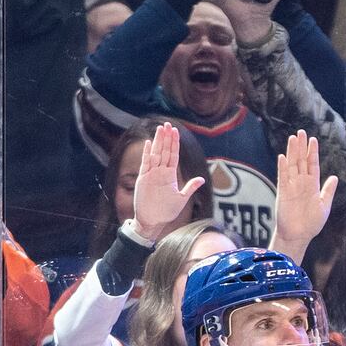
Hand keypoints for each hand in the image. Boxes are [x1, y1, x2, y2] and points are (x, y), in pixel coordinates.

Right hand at [132, 123, 206, 243]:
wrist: (153, 221)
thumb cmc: (166, 212)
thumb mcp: (182, 199)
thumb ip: (190, 187)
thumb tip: (202, 179)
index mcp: (170, 175)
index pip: (173, 155)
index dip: (174, 143)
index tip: (176, 131)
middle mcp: (160, 172)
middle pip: (164, 151)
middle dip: (166, 138)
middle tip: (168, 124)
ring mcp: (151, 174)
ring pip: (156, 154)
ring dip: (158, 142)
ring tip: (160, 129)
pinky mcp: (143, 179)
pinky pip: (145, 164)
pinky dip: (147, 154)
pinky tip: (149, 143)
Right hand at [270, 129, 336, 258]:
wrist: (299, 236)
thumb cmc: (312, 223)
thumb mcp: (324, 205)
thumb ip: (328, 191)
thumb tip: (335, 176)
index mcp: (312, 185)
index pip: (312, 165)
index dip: (312, 152)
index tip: (313, 140)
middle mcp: (301, 183)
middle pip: (301, 161)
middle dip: (301, 147)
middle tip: (301, 132)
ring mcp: (291, 187)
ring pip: (292, 165)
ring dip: (292, 152)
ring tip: (292, 138)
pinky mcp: (283, 193)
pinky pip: (283, 178)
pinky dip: (283, 167)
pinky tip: (283, 157)